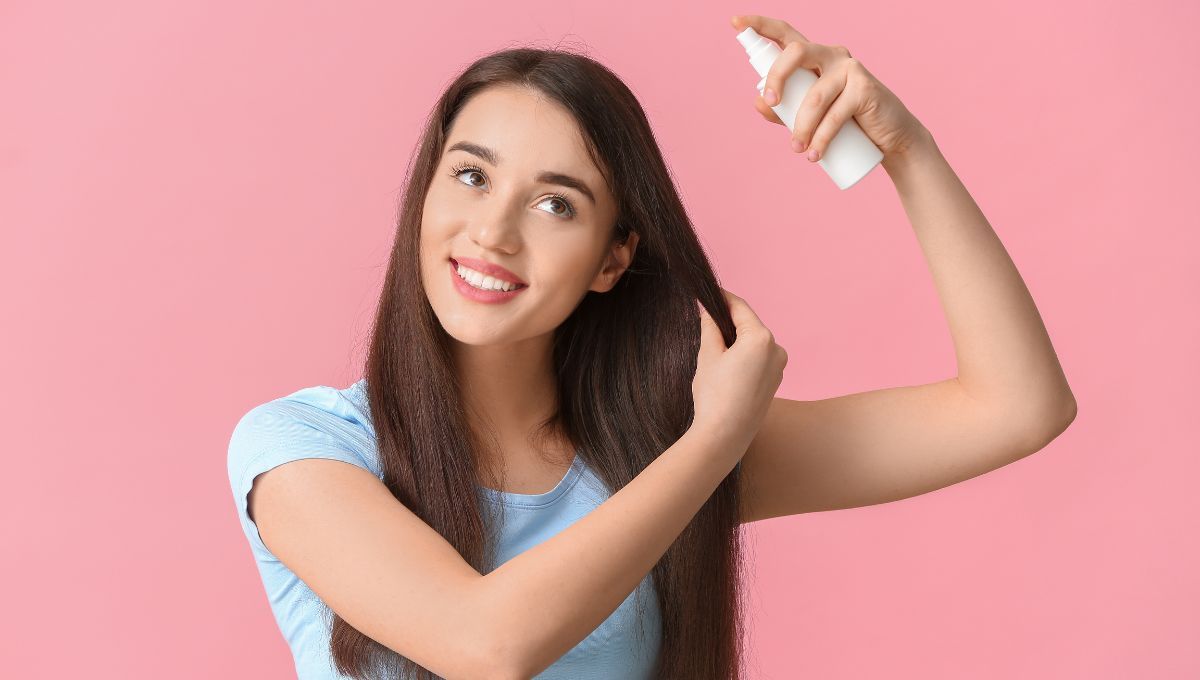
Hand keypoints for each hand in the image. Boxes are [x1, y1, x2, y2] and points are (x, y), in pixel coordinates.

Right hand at [691, 288, 787, 453]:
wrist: (725, 436)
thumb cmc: (715, 395)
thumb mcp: (708, 355)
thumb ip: (710, 327)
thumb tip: (708, 310)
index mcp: (761, 338)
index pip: (740, 308)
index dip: (722, 298)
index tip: (708, 293)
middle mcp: (777, 349)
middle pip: (749, 325)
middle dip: (728, 322)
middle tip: (704, 321)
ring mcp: (779, 367)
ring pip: (754, 343)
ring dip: (736, 340)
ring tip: (713, 348)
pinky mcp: (775, 381)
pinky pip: (759, 359)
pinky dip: (744, 356)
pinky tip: (726, 367)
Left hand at [731, 14, 931, 164]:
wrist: (888, 139)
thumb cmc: (845, 124)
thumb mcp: (807, 117)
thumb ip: (782, 111)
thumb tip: (758, 102)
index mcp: (813, 58)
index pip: (785, 35)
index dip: (760, 26)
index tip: (735, 21)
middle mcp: (831, 55)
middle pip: (795, 53)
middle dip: (777, 77)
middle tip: (771, 103)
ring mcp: (850, 68)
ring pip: (814, 96)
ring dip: (802, 127)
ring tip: (799, 150)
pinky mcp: (865, 87)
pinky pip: (835, 114)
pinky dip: (822, 138)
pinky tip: (816, 154)